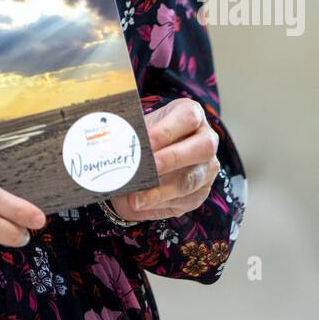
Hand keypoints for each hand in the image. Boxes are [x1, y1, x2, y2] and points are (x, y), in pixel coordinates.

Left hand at [109, 98, 219, 222]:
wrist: (153, 154)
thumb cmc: (146, 135)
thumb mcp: (139, 127)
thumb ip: (132, 133)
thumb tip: (112, 144)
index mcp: (192, 114)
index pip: (188, 117)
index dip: (168, 130)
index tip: (146, 140)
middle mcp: (206, 140)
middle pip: (203, 147)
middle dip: (173, 158)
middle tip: (149, 167)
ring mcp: (207, 169)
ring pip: (191, 180)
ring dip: (161, 191)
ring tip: (135, 198)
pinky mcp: (200, 193)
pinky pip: (184, 201)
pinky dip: (159, 204)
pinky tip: (141, 205)